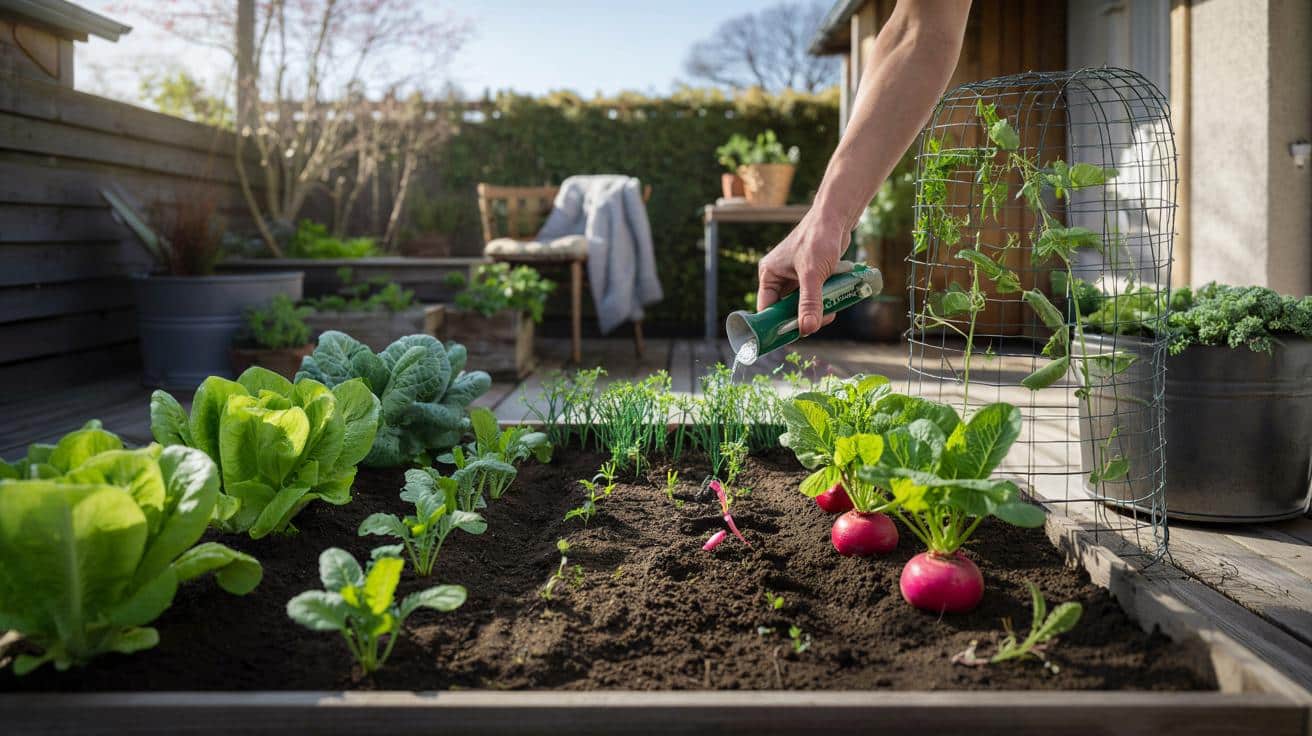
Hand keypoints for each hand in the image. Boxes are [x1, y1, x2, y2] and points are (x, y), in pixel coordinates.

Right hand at [756, 213, 848, 335]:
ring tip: (831, 307)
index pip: (767, 308)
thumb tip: (807, 329)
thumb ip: (809, 302)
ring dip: (817, 309)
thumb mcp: (812, 275)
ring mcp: (796, 276)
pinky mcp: (811, 275)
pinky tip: (835, 297)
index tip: (792, 336)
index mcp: (769, 274)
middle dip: (803, 316)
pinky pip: (814, 296)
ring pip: (803, 304)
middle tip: (819, 321)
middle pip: (786, 309)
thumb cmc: (818, 239)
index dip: (776, 324)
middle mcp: (779, 276)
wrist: (836, 218)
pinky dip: (824, 300)